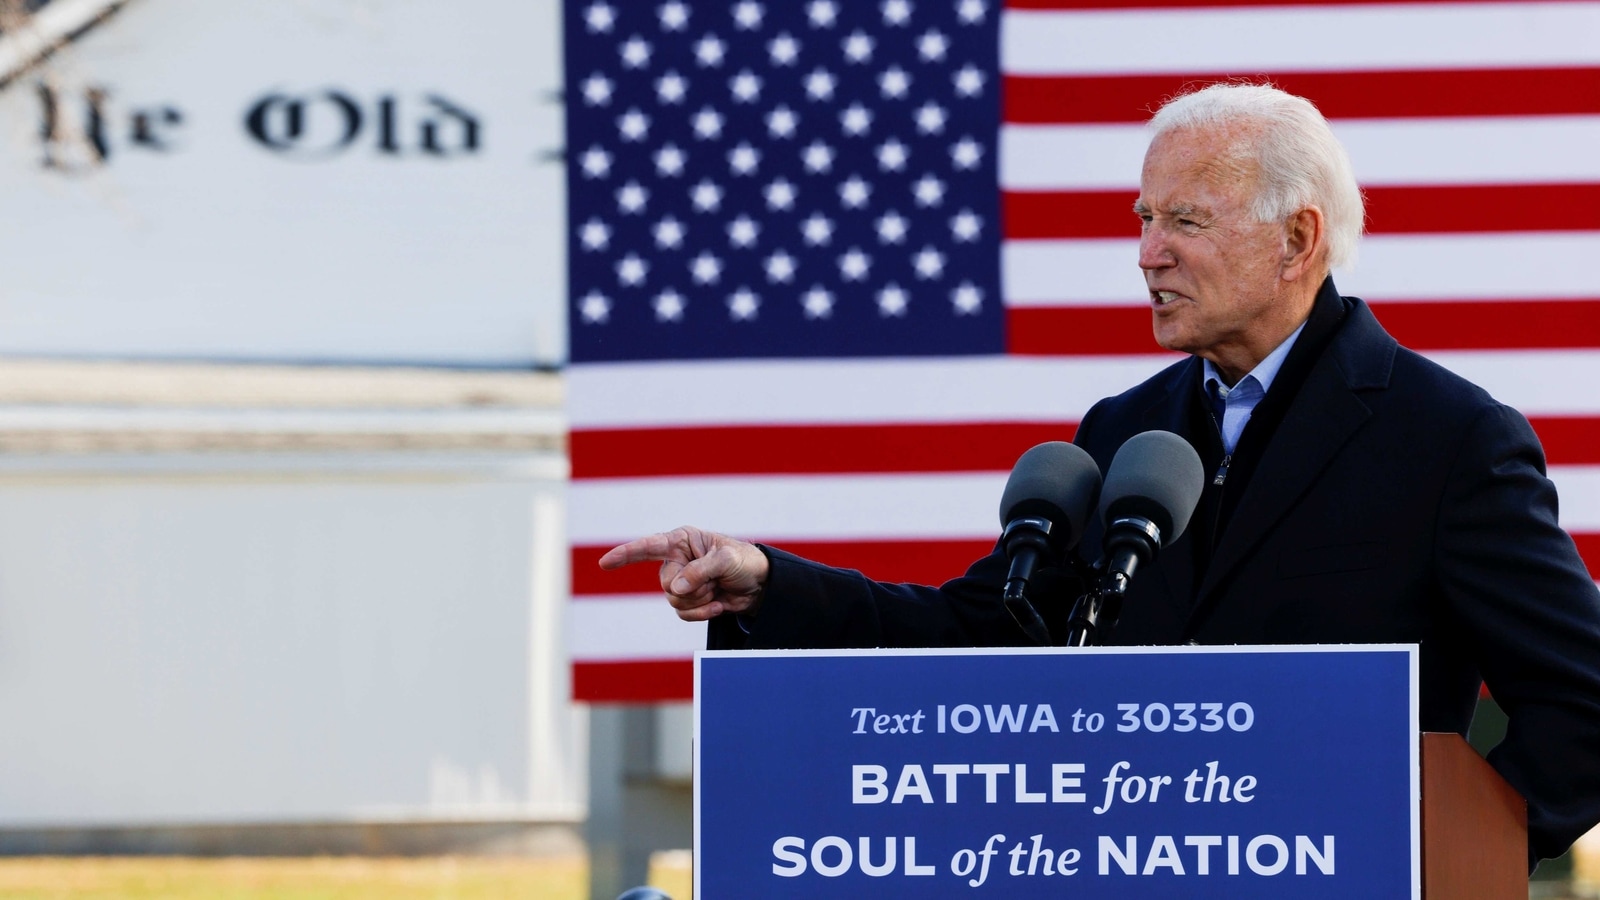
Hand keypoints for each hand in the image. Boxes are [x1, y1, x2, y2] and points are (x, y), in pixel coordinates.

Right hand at [598, 526, 770, 621]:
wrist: (761, 585)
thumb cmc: (745, 562)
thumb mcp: (726, 560)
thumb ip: (700, 571)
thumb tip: (676, 587)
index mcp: (682, 541)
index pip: (648, 546)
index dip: (625, 554)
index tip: (604, 563)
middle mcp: (677, 560)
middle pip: (666, 583)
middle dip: (691, 588)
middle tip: (713, 582)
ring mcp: (682, 581)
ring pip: (673, 601)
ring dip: (698, 600)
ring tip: (717, 590)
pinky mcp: (690, 599)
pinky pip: (683, 613)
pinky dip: (701, 613)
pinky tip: (718, 605)